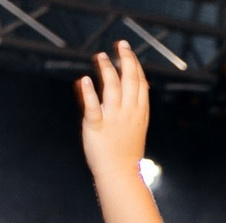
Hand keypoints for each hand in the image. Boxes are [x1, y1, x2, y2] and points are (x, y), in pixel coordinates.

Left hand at [78, 43, 150, 181]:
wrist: (119, 174)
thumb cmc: (124, 154)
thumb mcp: (133, 128)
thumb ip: (126, 109)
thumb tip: (113, 91)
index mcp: (139, 114)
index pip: (141, 84)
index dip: (135, 65)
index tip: (128, 52)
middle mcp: (129, 114)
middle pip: (130, 82)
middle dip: (126, 61)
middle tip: (120, 44)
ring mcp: (113, 120)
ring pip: (112, 89)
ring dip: (107, 71)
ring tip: (100, 56)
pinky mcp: (96, 127)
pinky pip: (92, 108)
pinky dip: (88, 94)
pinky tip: (84, 81)